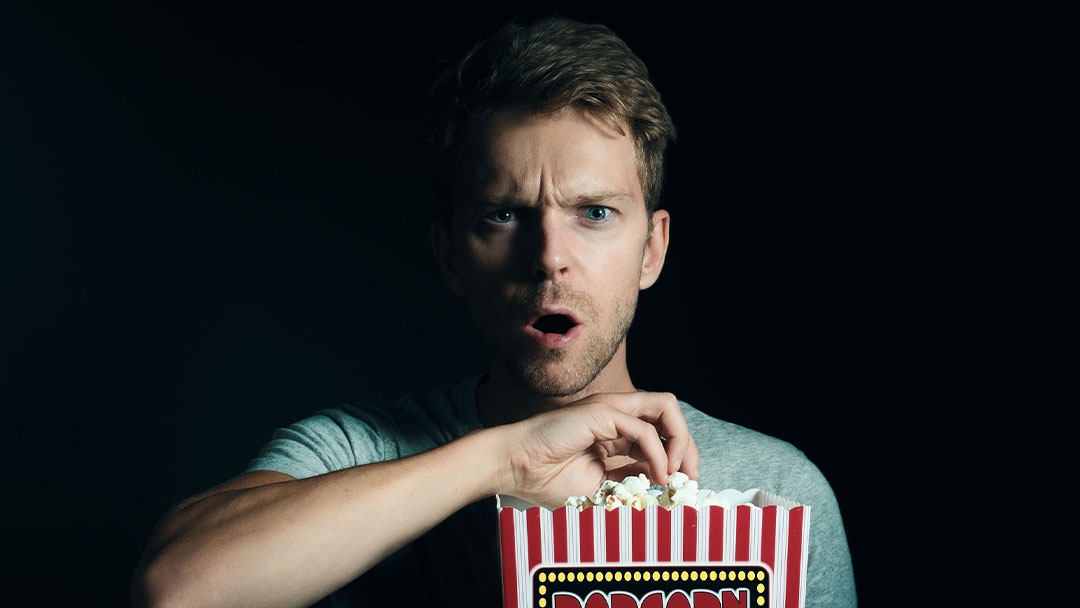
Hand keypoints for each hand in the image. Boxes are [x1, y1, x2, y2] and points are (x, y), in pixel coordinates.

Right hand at [496, 391, 699, 508]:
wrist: (514, 467)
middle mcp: (616, 414)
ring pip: (665, 408)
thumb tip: (662, 484)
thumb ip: (629, 478)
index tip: (684, 484)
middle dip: (689, 446)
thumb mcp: (601, 485)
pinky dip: (658, 453)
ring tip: (676, 473)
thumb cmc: (545, 477)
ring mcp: (609, 409)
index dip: (679, 455)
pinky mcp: (602, 412)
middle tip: (690, 478)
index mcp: (614, 430)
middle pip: (669, 415)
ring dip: (680, 441)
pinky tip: (656, 475)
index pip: (660, 432)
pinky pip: (644, 429)